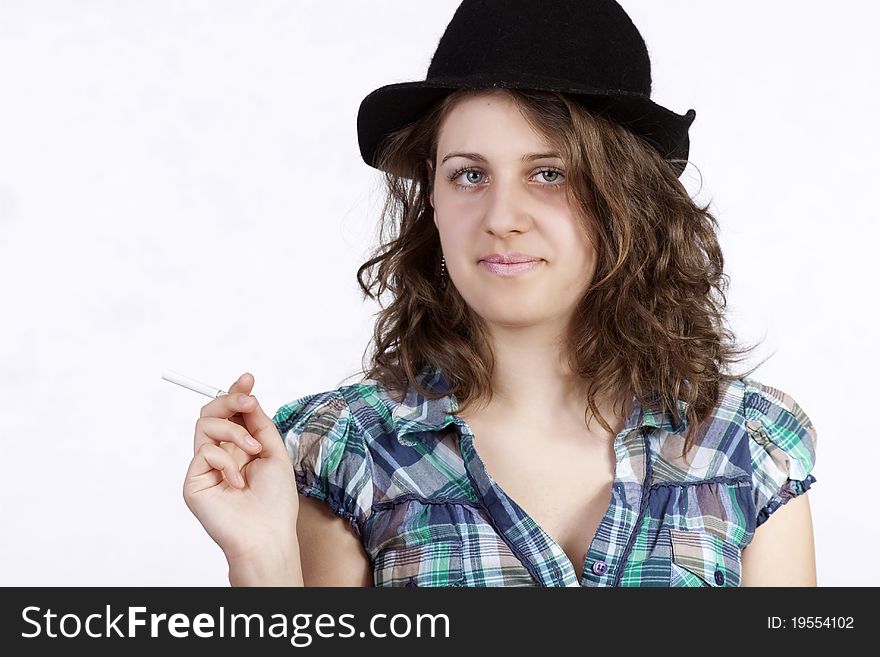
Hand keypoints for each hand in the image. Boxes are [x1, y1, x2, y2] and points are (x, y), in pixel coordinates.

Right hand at [182, 372, 299, 564]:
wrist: (267, 535)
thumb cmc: (275, 502)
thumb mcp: (274, 453)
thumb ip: (260, 424)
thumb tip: (249, 397)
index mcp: (240, 448)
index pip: (232, 414)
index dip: (236, 394)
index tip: (247, 378)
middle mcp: (220, 455)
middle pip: (212, 412)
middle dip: (230, 401)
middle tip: (248, 402)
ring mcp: (205, 468)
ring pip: (205, 425)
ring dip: (234, 432)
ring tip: (253, 452)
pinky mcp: (193, 481)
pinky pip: (205, 451)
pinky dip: (226, 462)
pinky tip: (238, 483)